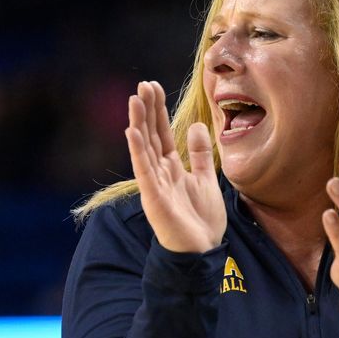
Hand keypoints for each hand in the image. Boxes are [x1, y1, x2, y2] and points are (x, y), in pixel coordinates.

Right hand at [126, 81, 225, 252]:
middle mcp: (159, 173)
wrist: (202, 251)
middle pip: (150, 136)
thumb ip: (200, 154)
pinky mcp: (154, 198)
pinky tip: (132, 132)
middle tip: (142, 85)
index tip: (153, 87)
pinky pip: (144, 171)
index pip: (161, 133)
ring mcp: (154, 185)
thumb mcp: (206, 179)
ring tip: (135, 100)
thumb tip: (196, 126)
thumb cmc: (202, 220)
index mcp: (171, 168)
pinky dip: (138, 151)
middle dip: (147, 110)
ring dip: (139, 123)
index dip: (157, 111)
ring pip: (144, 148)